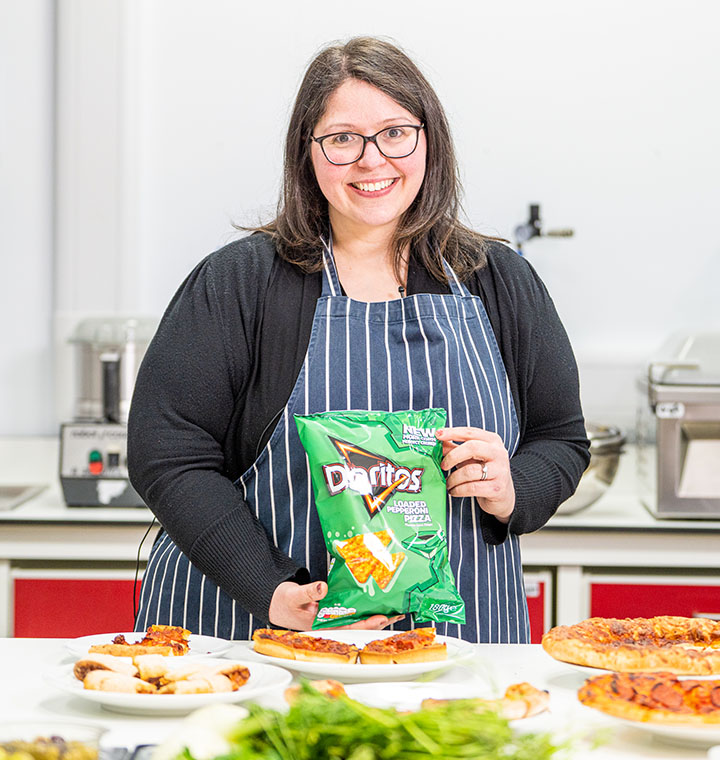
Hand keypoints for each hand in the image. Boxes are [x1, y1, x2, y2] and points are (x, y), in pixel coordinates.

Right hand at [268, 580, 403, 630]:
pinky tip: (377, 603)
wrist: (277, 602)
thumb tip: (322, 587)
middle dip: (379, 621)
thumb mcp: (294, 595)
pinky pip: (353, 612)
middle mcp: (331, 624)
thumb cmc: (285, 602)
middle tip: (397, 613)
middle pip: (359, 625)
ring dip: (375, 616)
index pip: (349, 627)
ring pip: (359, 619)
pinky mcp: (334, 611)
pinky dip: (365, 608)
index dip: (366, 623)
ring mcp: (333, 618)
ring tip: (394, 610)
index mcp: (322, 625)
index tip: (381, 617)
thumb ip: (308, 591)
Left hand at [436, 426, 514, 522]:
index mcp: (492, 441)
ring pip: (469, 471)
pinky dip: (458, 490)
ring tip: (448, 483)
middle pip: (472, 448)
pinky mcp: (497, 488)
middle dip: (452, 456)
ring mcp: (500, 471)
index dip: (452, 432)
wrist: (503, 495)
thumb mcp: (471, 457)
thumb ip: (455, 449)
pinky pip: (472, 487)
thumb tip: (437, 443)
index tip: (438, 435)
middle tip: (443, 465)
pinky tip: (454, 491)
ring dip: (453, 478)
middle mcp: (498, 453)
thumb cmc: (485, 472)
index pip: (470, 432)